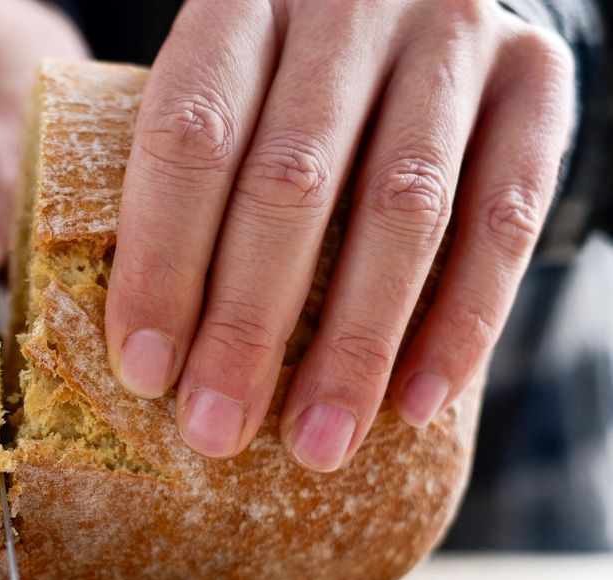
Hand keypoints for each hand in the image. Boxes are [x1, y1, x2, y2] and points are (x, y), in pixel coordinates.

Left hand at [104, 0, 573, 470]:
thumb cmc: (283, 76)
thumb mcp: (221, 92)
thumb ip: (184, 178)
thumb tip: (138, 346)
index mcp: (242, 0)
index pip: (190, 137)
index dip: (163, 263)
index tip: (145, 372)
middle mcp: (349, 2)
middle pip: (291, 181)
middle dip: (248, 325)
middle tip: (216, 430)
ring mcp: (452, 34)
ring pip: (402, 208)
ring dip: (354, 344)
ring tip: (316, 443)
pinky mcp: (535, 78)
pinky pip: (505, 216)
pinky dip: (461, 321)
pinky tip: (416, 403)